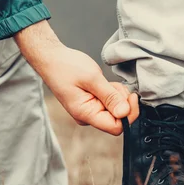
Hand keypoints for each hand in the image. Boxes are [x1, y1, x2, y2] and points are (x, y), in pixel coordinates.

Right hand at [15, 21, 138, 134]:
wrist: (51, 58)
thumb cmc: (66, 66)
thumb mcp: (92, 79)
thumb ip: (109, 96)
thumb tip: (125, 113)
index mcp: (86, 114)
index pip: (116, 127)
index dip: (129, 114)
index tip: (132, 97)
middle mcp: (88, 116)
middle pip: (119, 118)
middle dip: (123, 101)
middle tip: (113, 85)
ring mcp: (91, 110)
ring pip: (117, 109)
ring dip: (118, 95)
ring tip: (105, 82)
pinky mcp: (94, 103)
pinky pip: (111, 102)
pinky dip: (113, 92)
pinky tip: (104, 82)